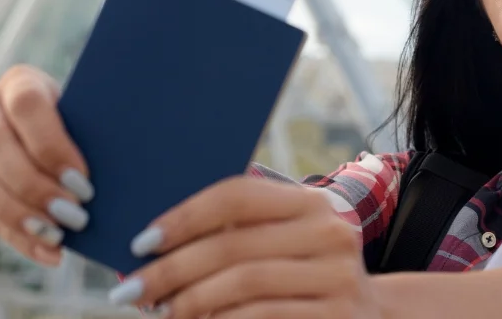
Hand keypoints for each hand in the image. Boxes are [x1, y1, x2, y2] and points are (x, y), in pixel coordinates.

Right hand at [0, 65, 94, 265]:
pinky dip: (18, 236)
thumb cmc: (87, 124)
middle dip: (35, 186)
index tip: (83, 180)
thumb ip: (97, 133)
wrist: (60, 135)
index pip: (26, 105)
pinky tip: (50, 252)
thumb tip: (125, 162)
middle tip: (76, 215)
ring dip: (20, 215)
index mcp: (20, 82)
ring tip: (60, 237)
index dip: (51, 145)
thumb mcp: (92, 118)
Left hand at [109, 175, 380, 318]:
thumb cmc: (304, 277)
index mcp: (312, 202)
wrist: (370, 318)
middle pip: (234, 243)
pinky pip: (263, 316)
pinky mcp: (337, 315)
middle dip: (172, 269)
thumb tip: (155, 243)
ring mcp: (338, 276)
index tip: (141, 243)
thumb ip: (239, 233)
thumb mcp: (285, 244)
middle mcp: (331, 232)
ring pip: (245, 282)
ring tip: (161, 313)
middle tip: (131, 290)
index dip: (184, 216)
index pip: (238, 195)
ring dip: (191, 301)